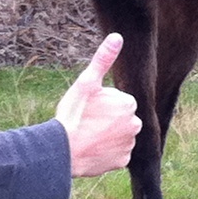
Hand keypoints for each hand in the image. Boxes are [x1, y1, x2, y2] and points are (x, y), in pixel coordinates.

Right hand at [55, 33, 140, 177]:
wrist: (62, 150)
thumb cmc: (73, 114)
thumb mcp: (86, 83)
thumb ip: (103, 59)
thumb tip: (117, 36)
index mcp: (129, 104)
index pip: (119, 100)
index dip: (102, 103)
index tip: (89, 108)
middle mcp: (135, 125)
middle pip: (121, 118)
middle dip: (108, 119)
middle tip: (87, 122)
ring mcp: (129, 145)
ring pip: (118, 135)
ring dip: (107, 135)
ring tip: (88, 135)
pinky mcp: (121, 162)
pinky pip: (116, 153)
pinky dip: (106, 151)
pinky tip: (92, 148)